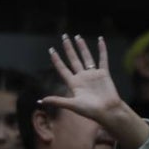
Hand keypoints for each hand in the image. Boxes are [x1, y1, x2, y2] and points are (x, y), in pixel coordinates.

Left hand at [47, 34, 148, 148]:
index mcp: (74, 84)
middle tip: (64, 37)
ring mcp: (93, 75)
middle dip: (68, 48)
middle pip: (73, 59)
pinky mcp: (103, 74)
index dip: (56, 60)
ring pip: (86, 57)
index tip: (51, 50)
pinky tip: (101, 40)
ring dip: (82, 47)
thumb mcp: (72, 105)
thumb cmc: (90, 111)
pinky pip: (102, 59)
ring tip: (77, 36)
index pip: (62, 69)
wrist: (108, 112)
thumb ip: (58, 101)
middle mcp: (82, 77)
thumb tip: (40, 101)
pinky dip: (102, 49)